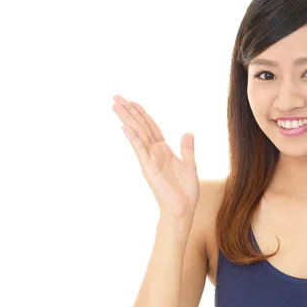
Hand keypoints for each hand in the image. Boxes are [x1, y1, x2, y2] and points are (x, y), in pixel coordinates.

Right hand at [111, 95, 199, 218]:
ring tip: (116, 106)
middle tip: (115, 97)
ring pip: (137, 134)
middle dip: (129, 111)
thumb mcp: (190, 166)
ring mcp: (150, 159)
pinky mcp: (148, 168)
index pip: (151, 127)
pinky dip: (133, 138)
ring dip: (127, 119)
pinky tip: (125, 127)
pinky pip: (140, 150)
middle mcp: (154, 152)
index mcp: (164, 150)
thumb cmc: (186, 191)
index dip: (142, 113)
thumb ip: (187, 149)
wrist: (183, 209)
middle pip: (140, 127)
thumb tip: (188, 132)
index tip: (132, 101)